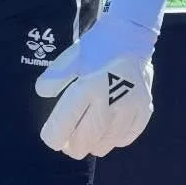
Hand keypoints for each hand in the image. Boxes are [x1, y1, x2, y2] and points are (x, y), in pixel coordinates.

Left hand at [35, 0, 165, 158]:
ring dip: (92, 145)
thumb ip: (55, 77)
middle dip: (72, 147)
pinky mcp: (144, 111)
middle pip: (86, 139)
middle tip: (67, 146)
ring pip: (106, 143)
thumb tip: (41, 93)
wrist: (130, 38)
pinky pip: (126, 137)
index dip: (55, 136)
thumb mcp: (70, 58)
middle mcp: (109, 101)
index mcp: (87, 87)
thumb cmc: (95, 47)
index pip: (66, 122)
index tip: (50, 139)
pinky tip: (106, 134)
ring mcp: (129, 109)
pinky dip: (113, 140)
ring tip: (85, 141)